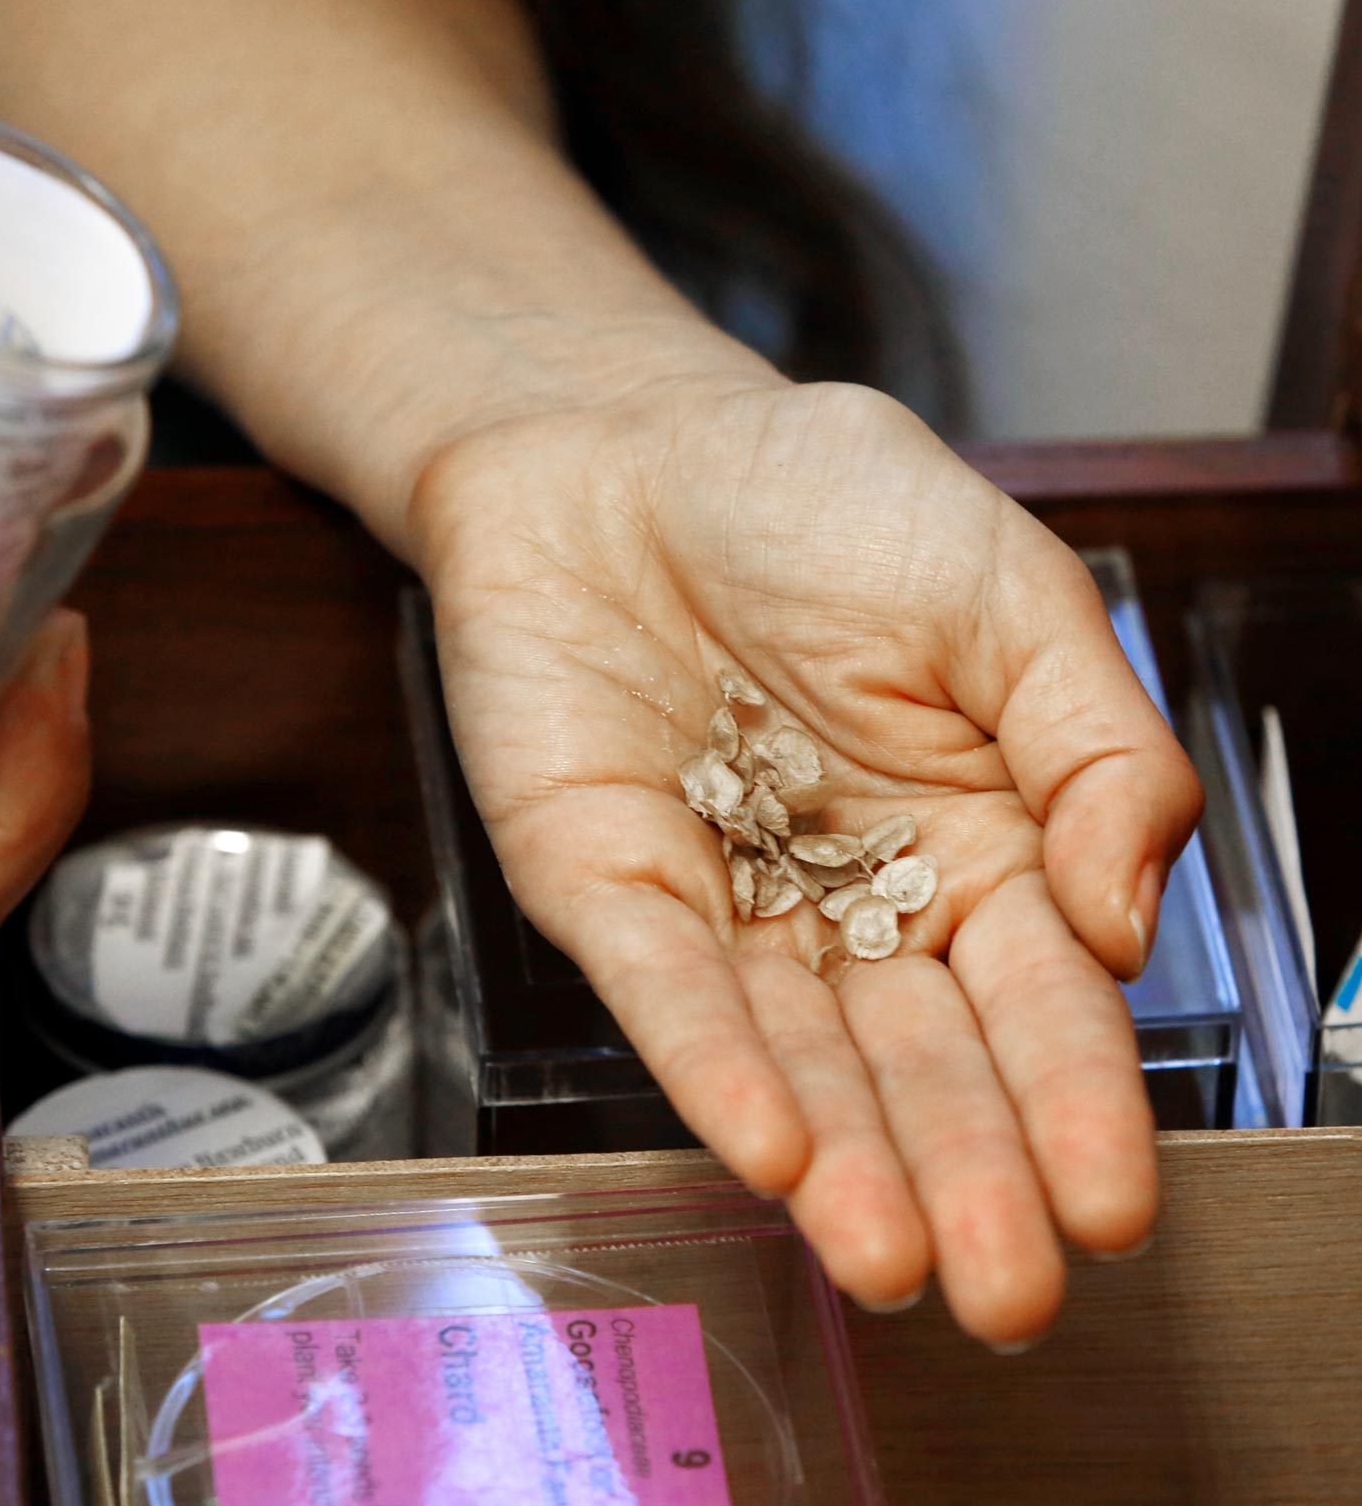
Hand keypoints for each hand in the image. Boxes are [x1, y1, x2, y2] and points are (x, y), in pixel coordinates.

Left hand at [412, 378, 1201, 1347]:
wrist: (620, 446)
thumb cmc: (814, 498)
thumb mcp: (1002, 591)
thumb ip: (1094, 742)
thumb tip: (1131, 918)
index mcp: (973, 840)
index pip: (1037, 993)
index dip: (1074, 1096)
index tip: (1109, 1200)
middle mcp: (851, 901)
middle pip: (920, 1059)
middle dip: (967, 1173)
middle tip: (1007, 1289)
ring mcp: (725, 903)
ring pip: (794, 1053)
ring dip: (845, 1158)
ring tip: (893, 1257)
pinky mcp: (604, 883)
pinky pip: (662, 982)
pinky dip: (712, 1060)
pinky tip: (771, 1145)